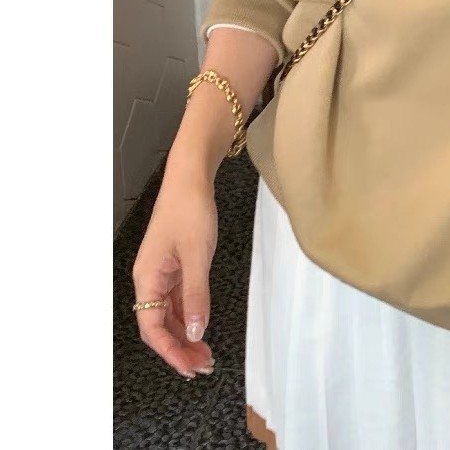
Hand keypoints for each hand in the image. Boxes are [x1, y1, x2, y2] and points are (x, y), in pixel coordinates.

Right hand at [131, 160, 217, 377]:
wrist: (191, 179)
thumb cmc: (189, 211)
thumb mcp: (197, 255)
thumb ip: (196, 295)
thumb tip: (194, 331)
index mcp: (147, 278)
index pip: (151, 327)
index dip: (170, 351)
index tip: (189, 367)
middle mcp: (150, 279)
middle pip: (159, 324)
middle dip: (179, 348)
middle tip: (203, 365)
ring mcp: (162, 273)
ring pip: (169, 314)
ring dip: (185, 334)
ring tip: (205, 353)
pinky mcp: (175, 265)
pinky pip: (178, 299)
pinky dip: (189, 315)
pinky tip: (201, 327)